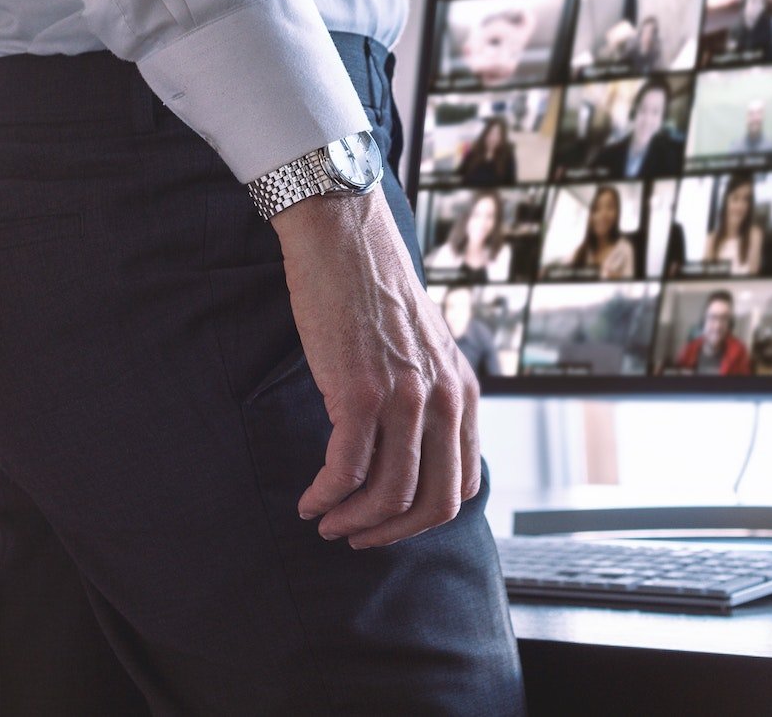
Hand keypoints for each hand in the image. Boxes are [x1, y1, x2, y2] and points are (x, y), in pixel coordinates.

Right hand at [276, 188, 479, 548]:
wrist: (344, 235)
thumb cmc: (373, 289)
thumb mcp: (423, 348)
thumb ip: (427, 395)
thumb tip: (408, 450)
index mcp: (463, 391)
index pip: (462, 483)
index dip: (423, 517)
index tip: (389, 522)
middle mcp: (444, 399)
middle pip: (432, 502)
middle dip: (390, 532)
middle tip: (354, 536)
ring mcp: (405, 396)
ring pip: (389, 494)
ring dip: (354, 521)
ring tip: (325, 521)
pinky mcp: (360, 390)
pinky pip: (347, 468)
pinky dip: (326, 496)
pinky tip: (309, 499)